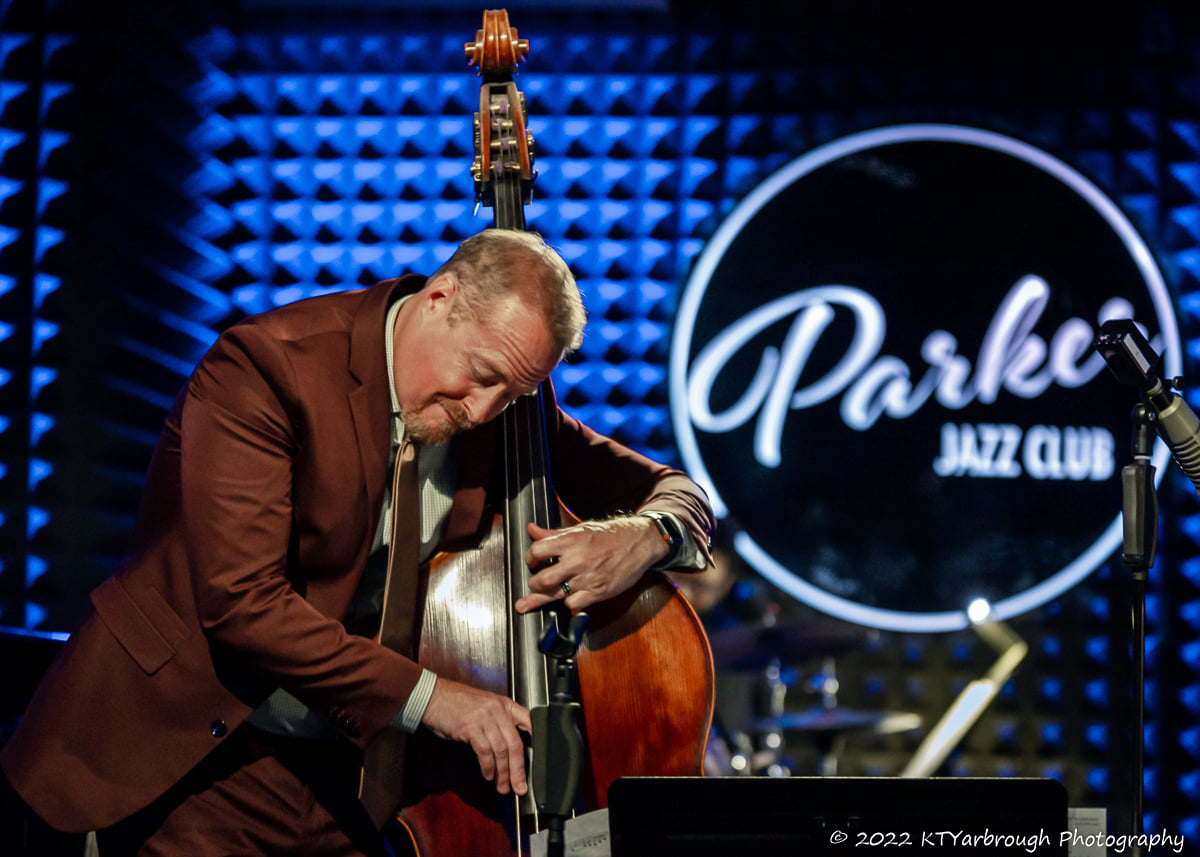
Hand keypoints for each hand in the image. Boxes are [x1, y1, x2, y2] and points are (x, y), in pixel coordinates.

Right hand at [419, 678, 530, 795]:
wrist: (434, 696)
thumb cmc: (456, 703)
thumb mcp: (484, 706)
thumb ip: (497, 722)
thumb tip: (507, 748)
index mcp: (504, 704)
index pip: (529, 720)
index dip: (537, 738)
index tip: (539, 759)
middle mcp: (498, 710)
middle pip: (515, 744)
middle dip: (518, 769)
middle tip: (520, 786)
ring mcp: (485, 718)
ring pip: (501, 751)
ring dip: (502, 773)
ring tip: (502, 786)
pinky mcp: (470, 727)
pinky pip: (484, 752)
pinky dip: (488, 767)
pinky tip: (488, 775)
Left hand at [514, 516, 668, 613]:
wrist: (641, 541)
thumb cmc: (612, 534)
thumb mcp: (582, 529)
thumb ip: (554, 533)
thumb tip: (532, 530)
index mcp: (572, 540)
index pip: (537, 550)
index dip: (530, 558)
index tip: (532, 562)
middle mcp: (578, 559)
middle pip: (542, 579)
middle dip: (534, 583)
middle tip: (535, 583)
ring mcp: (589, 578)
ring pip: (555, 595)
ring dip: (547, 596)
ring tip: (541, 595)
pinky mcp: (600, 592)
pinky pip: (574, 605)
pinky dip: (569, 603)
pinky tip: (570, 597)